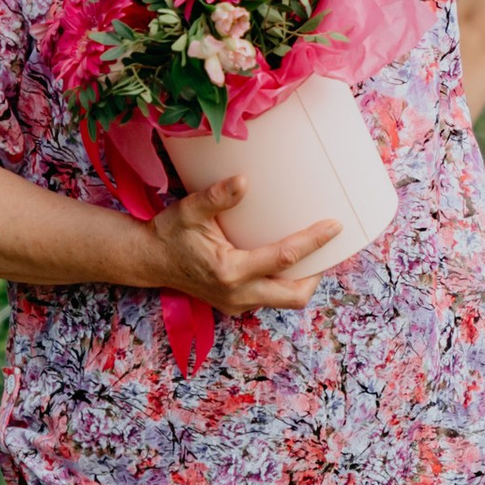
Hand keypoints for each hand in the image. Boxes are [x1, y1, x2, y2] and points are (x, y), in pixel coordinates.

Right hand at [148, 179, 337, 313]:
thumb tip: (243, 180)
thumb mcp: (189, 211)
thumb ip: (216, 197)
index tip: (335, 226)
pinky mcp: (234, 304)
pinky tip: (289, 262)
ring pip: (284, 301)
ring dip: (302, 281)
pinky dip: (284, 283)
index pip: (284, 258)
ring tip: (314, 255)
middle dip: (317, 275)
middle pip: (294, 296)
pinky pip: (270, 298)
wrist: (149, 260)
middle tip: (328, 249)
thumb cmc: (170, 233)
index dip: (313, 242)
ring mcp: (236, 304)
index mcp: (230, 271)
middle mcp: (238, 294)